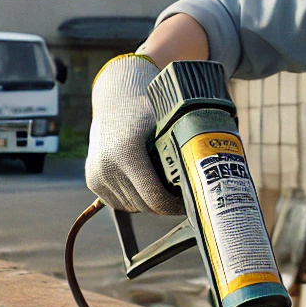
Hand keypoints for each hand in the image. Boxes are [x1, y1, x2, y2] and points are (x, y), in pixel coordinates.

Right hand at [85, 54, 182, 214]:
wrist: (115, 99)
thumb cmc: (148, 109)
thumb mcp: (169, 123)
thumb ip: (184, 145)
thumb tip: (213, 167)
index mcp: (127, 153)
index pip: (154, 197)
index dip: (175, 206)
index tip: (190, 201)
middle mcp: (107, 166)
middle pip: (144, 206)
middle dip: (166, 205)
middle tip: (184, 198)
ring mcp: (97, 175)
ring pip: (132, 207)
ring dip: (150, 204)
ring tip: (168, 191)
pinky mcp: (93, 180)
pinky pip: (119, 203)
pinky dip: (135, 200)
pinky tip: (149, 186)